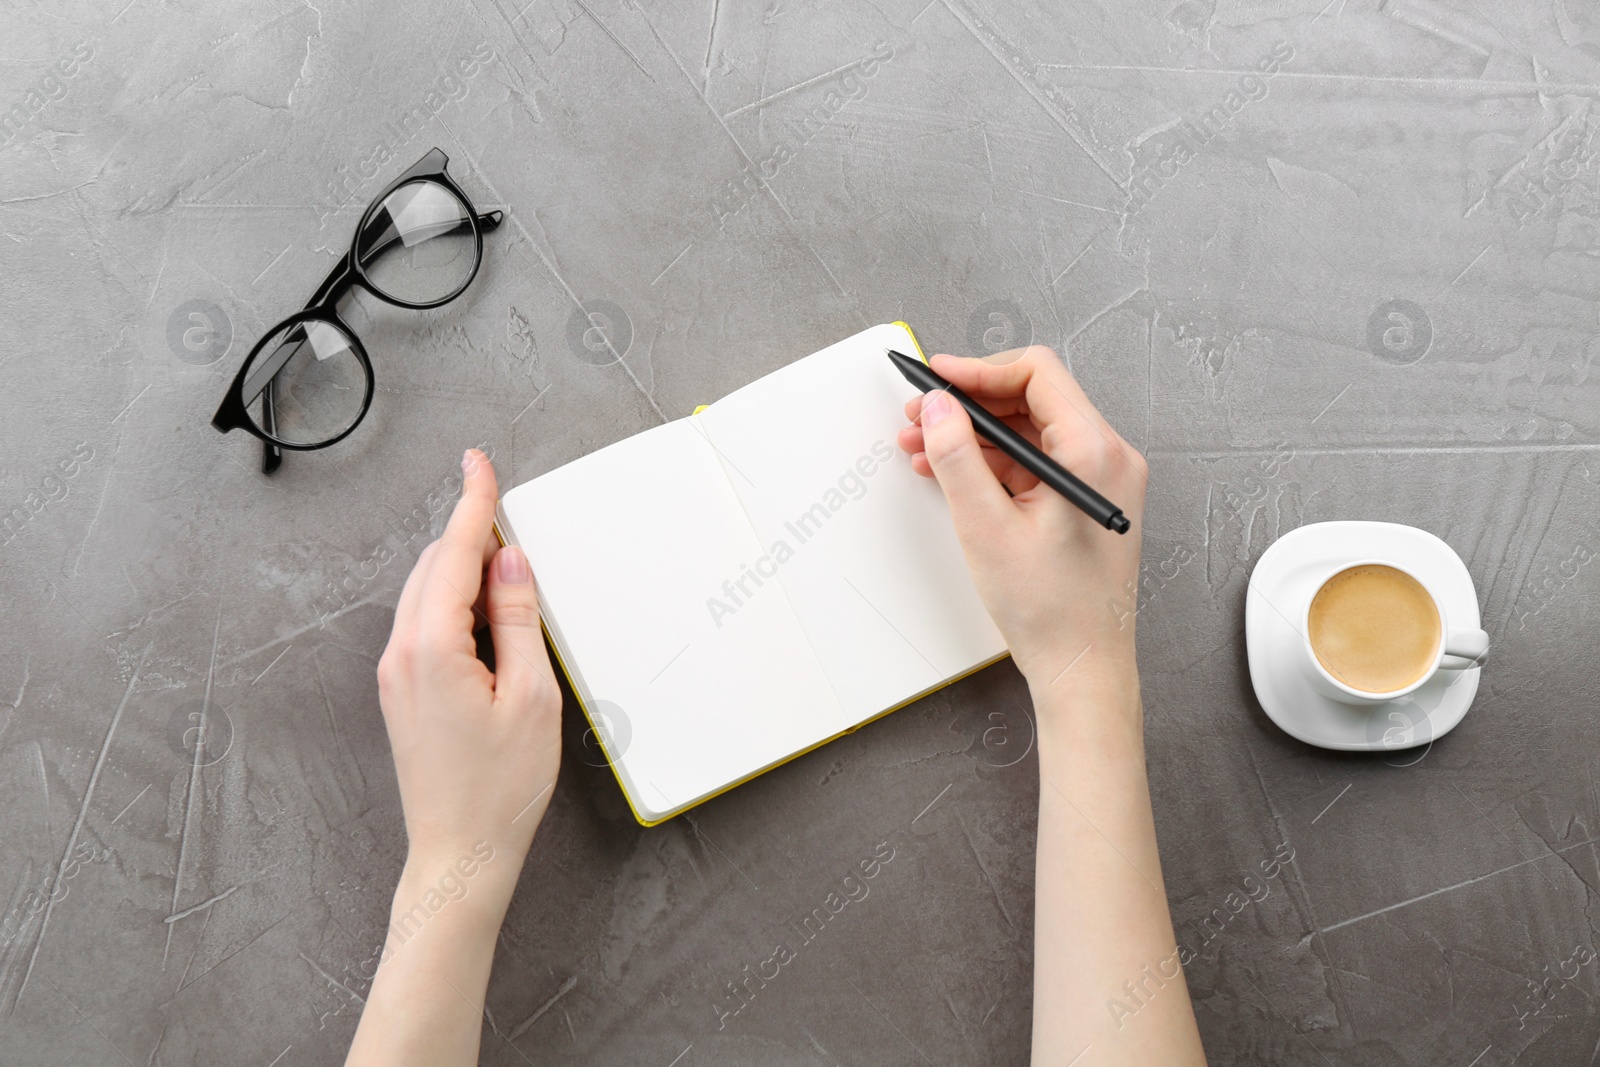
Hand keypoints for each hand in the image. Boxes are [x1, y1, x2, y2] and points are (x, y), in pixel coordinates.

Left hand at [375, 449, 561, 890]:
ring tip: (512, 577)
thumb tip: (511, 564)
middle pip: (434, 567)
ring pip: (427, 594)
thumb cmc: (499, 789)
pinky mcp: (402, 693)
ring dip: (464, 572)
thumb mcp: (532, 697)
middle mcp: (401, 653)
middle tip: (513, 521)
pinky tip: (490, 619)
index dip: (472, 503)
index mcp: (432, 647)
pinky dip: (456, 604)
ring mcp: (395, 674)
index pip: (452, 553)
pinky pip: (425, 624)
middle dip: (471, 536)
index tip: (478, 463)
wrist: (458, 855)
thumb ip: (519, 620)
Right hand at [896, 346, 1148, 694]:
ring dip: (977, 435)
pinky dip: (995, 463)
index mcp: (1095, 453)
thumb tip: (939, 407)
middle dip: (970, 404)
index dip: (979, 371)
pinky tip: (952, 473)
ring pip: (1031, 432)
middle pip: (1033, 399)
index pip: (1037, 374)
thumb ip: (957, 457)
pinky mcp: (1087, 502)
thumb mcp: (986, 527)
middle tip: (922, 415)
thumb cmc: (1051, 611)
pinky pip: (1037, 463)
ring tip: (924, 446)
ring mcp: (1100, 480)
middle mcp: (1108, 458)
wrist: (1083, 668)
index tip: (937, 379)